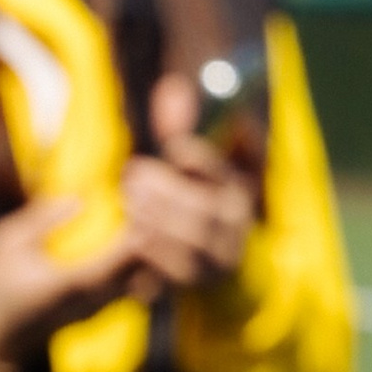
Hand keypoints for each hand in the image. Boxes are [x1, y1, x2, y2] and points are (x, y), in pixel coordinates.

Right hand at [0, 197, 154, 371]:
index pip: (120, 259)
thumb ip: (43, 219)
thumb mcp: (8, 242)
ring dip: (147, 257)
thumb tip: (81, 197)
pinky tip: (128, 243)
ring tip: (144, 224)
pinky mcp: (95, 314)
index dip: (139, 232)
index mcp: (70, 284)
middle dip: (153, 244)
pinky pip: (129, 291)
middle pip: (143, 275)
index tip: (141, 204)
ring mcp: (96, 312)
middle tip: (152, 211)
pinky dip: (136, 268)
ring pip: (142, 286)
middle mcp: (91, 303)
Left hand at [120, 75, 258, 291]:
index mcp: (240, 187)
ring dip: (157, 217)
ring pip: (192, 238)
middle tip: (134, 174)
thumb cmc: (191, 197)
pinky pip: (178, 270)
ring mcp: (222, 256)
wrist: (208, 262)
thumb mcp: (191, 162)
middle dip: (167, 189)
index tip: (174, 149)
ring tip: (130, 200)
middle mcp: (237, 223)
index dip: (202, 159)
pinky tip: (134, 232)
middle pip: (206, 208)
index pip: (226, 171)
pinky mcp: (201, 282)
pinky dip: (154, 250)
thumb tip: (171, 89)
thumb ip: (181, 126)